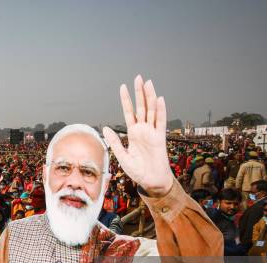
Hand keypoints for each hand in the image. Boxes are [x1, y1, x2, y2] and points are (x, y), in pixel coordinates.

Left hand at [103, 75, 172, 196]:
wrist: (150, 181)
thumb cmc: (137, 170)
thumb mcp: (122, 156)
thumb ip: (115, 142)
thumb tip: (106, 128)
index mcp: (133, 133)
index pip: (129, 112)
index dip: (126, 100)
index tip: (122, 87)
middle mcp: (143, 130)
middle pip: (141, 107)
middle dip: (139, 92)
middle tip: (138, 77)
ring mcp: (152, 132)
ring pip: (151, 110)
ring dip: (150, 96)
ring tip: (148, 82)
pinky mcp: (160, 138)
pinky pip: (161, 122)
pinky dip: (161, 110)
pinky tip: (159, 99)